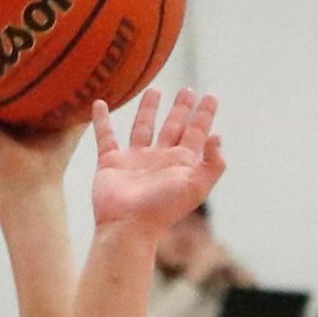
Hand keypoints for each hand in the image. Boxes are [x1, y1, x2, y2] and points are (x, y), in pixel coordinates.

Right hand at [91, 87, 225, 233]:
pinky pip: (106, 135)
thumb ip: (212, 163)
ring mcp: (136, 160)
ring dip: (149, 109)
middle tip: (188, 90)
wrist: (129, 226)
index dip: (205, 115)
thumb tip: (217, 136)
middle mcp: (160, 159)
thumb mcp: (196, 186)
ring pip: (143, 127)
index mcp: (181, 164)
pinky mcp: (112, 162)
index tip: (211, 96)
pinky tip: (100, 103)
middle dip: (181, 109)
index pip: (197, 133)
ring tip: (155, 90)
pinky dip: (101, 120)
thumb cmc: (163, 208)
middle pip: (174, 127)